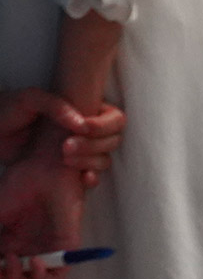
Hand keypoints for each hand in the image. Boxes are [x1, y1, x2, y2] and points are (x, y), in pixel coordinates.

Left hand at [0, 89, 122, 177]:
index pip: (115, 120)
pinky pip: (90, 176)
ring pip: (104, 159)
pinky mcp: (67, 170)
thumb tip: (80, 123)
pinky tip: (81, 179)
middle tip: (66, 147)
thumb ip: (57, 105)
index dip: (104, 126)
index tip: (83, 128)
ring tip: (64, 160)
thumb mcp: (30, 99)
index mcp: (86, 110)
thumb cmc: (9, 110)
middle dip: (95, 145)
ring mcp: (79, 151)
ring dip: (91, 161)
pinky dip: (90, 179)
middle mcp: (87, 132)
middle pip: (113, 141)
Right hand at [0, 135, 84, 278]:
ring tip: (13, 262)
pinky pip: (58, 277)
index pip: (0, 276)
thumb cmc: (18, 185)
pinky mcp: (66, 246)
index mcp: (9, 245)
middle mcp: (28, 251)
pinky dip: (42, 278)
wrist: (42, 166)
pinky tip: (34, 261)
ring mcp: (46, 250)